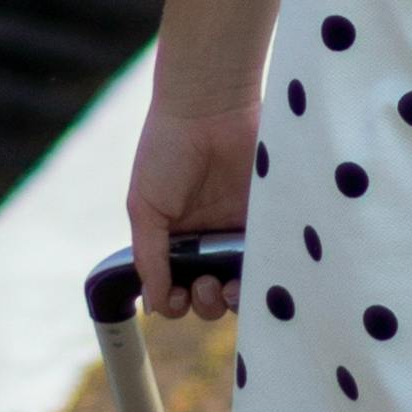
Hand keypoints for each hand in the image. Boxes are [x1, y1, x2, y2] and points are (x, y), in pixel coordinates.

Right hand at [128, 96, 258, 317]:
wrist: (209, 107)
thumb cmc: (166, 151)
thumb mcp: (144, 207)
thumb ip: (148, 257)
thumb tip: (154, 304)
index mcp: (173, 237)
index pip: (174, 285)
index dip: (175, 300)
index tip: (176, 295)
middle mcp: (206, 239)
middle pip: (209, 292)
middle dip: (204, 301)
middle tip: (204, 284)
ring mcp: (237, 231)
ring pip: (240, 284)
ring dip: (231, 299)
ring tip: (226, 286)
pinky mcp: (267, 219)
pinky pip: (267, 259)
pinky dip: (260, 275)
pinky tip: (252, 273)